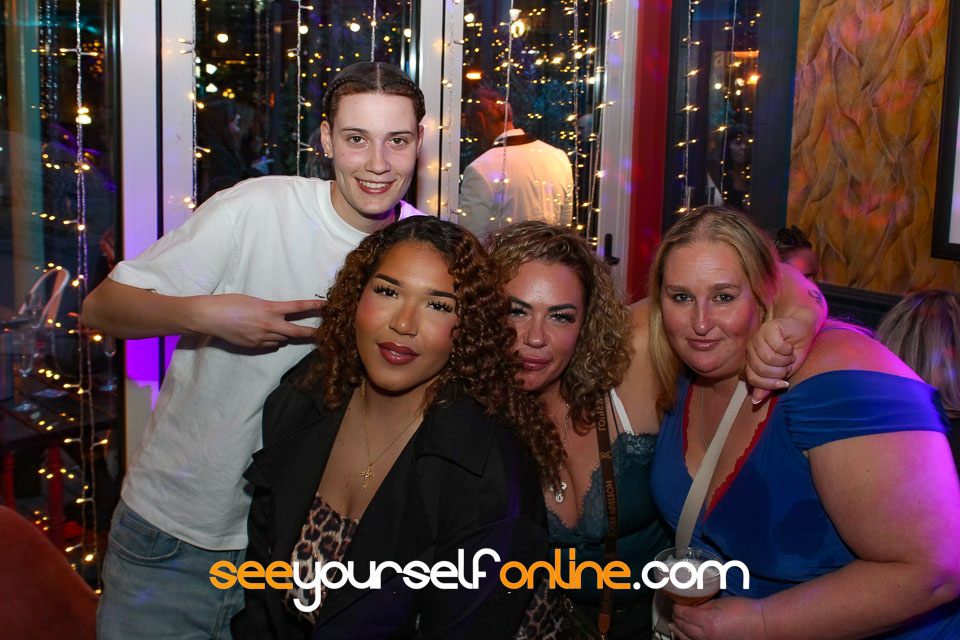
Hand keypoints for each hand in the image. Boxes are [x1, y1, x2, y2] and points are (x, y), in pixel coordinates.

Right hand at [195, 294, 323, 347]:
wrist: (210, 317)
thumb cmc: (229, 303)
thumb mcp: (253, 301)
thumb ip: (269, 309)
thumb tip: (278, 316)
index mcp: (269, 308)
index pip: (297, 307)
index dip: (314, 307)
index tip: (327, 306)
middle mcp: (269, 324)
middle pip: (296, 332)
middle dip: (311, 333)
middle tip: (323, 335)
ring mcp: (262, 337)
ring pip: (282, 339)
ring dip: (285, 334)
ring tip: (276, 328)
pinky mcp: (254, 346)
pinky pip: (270, 344)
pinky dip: (271, 340)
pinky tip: (263, 334)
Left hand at [671, 596, 765, 639]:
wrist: (762, 625)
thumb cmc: (746, 612)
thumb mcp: (721, 603)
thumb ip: (704, 605)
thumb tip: (691, 605)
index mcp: (708, 621)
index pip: (684, 614)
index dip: (677, 608)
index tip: (676, 603)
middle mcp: (707, 636)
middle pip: (683, 627)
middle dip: (676, 618)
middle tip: (674, 611)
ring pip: (687, 639)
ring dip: (678, 631)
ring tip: (674, 626)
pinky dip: (688, 639)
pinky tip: (685, 636)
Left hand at [746, 317, 812, 403]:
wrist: (803, 329)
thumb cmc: (793, 351)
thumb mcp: (783, 372)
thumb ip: (769, 385)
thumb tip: (755, 401)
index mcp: (752, 360)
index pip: (753, 378)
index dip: (770, 384)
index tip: (784, 382)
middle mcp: (751, 349)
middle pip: (761, 369)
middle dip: (780, 371)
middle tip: (788, 364)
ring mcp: (758, 337)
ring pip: (768, 358)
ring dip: (785, 360)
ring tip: (789, 356)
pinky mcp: (768, 328)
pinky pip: (776, 346)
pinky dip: (787, 349)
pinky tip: (789, 346)